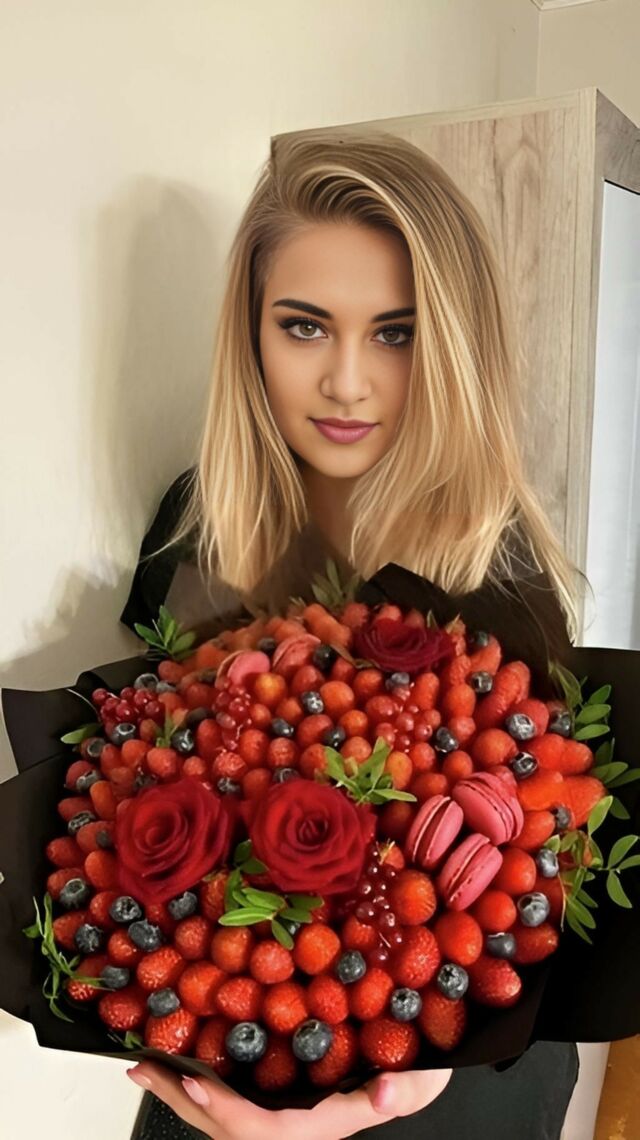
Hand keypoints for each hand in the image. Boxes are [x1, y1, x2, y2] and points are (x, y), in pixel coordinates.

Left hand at [126, 1062, 452, 1138]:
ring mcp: (282, 1120)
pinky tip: (185, 1064)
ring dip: (181, 1093)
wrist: (413, 1079)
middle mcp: (291, 1129)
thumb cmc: (415, 1076)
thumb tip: (386, 1091)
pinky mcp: (278, 1107)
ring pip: (221, 1119)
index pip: (260, 1130)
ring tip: (148, 1065)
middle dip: (180, 1100)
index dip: (223, 1110)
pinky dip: (202, 1087)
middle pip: (224, 1128)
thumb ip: (406, 1089)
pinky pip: (231, 1104)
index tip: (193, 1078)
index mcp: (316, 1127)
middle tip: (143, 1067)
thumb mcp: (422, 1078)